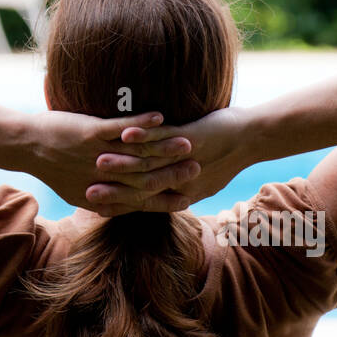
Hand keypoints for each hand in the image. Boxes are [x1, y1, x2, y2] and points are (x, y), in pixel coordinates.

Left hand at [26, 110, 200, 214]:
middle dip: (173, 175)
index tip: (188, 197)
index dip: (164, 200)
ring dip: (164, 147)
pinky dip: (141, 124)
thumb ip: (101, 198)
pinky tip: (160, 116)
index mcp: (99, 195)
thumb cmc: (50, 167)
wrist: (24, 145)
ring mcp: (95, 155)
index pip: (138, 201)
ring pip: (137, 154)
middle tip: (198, 168)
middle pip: (144, 179)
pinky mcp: (88, 134)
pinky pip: (119, 128)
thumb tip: (118, 207)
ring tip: (188, 141)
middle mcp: (101, 178)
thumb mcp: (76, 191)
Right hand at [88, 106, 252, 212]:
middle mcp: (179, 180)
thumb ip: (175, 185)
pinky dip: (144, 132)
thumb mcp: (198, 176)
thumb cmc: (223, 156)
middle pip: (139, 185)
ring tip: (98, 161)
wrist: (250, 139)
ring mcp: (182, 158)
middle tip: (85, 191)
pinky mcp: (190, 137)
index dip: (117, 203)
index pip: (140, 200)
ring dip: (123, 162)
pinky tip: (125, 131)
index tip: (92, 204)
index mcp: (178, 191)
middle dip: (112, 188)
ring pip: (147, 162)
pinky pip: (164, 136)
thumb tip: (155, 190)